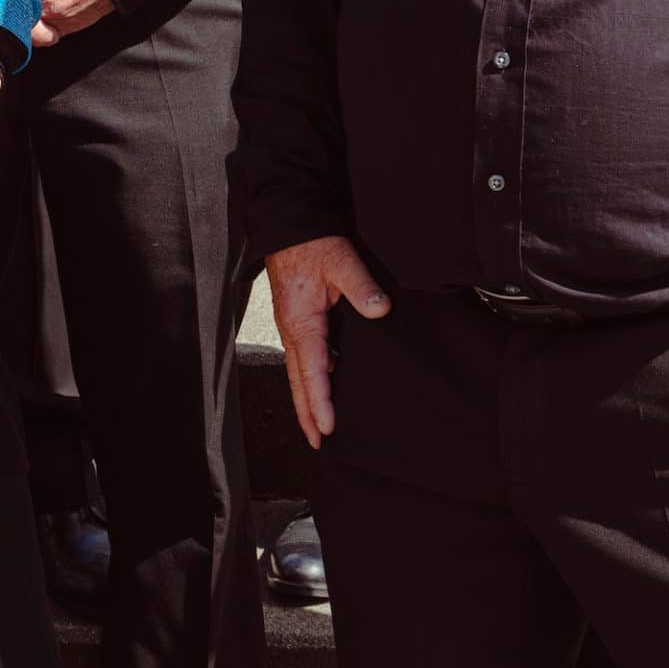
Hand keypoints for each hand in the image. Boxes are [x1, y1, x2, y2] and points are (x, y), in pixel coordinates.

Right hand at [265, 236, 390, 450]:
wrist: (289, 226)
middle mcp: (293, 329)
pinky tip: (323, 384)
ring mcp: (293, 325)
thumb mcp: (341, 260)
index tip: (327, 427)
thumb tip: (379, 310)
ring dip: (307, 398)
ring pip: (298, 371)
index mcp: (302, 321)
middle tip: (316, 441)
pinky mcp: (297, 319)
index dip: (320, 402)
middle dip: (306, 412)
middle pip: (299, 381)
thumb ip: (361, 286)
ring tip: (317, 423)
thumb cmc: (311, 243)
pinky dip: (310, 377)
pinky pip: (302, 357)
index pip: (312, 371)